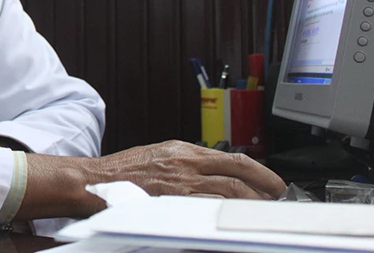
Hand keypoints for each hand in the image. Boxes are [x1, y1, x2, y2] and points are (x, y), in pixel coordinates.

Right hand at [90, 140, 285, 200]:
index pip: (231, 157)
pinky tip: (236, 224)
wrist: (94, 181)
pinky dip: (227, 217)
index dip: (258, 170)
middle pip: (237, 172)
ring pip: (229, 192)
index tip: (272, 181)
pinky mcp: (172, 203)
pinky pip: (209, 210)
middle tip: (280, 197)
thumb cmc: (120, 172)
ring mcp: (180, 184)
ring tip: (264, 212)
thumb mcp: (156, 156)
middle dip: (265, 185)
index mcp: (182, 150)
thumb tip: (210, 175)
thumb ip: (183, 163)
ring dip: (251, 203)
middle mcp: (185, 163)